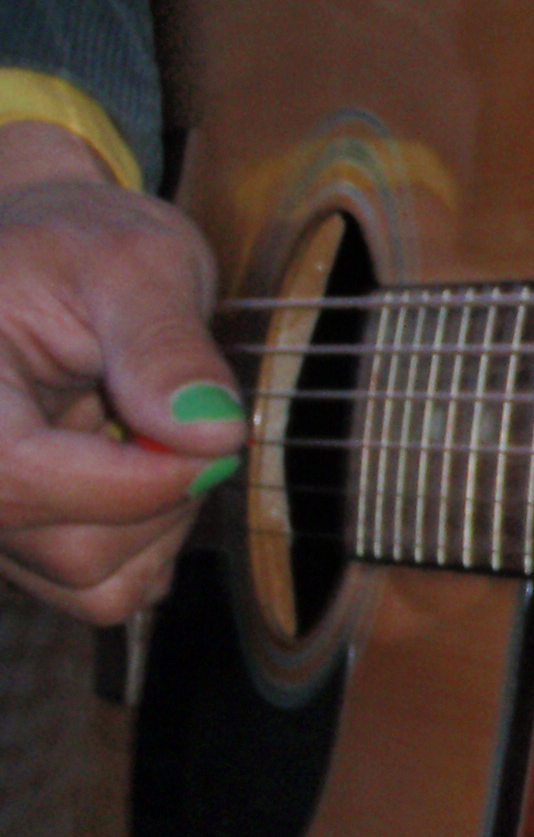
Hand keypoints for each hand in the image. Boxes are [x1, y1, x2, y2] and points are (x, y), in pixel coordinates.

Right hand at [0, 122, 241, 622]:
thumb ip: (165, 345)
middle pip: (68, 549)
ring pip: (91, 580)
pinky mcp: (20, 544)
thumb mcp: (136, 262)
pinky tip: (141, 470)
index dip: (134, 481)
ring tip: (148, 429)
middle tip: (176, 409)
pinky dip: (149, 542)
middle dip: (161, 494)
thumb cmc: (81, 246)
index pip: (16, 479)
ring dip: (160, 519)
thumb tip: (211, 432)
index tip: (209, 436)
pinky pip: (103, 590)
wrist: (53, 254)